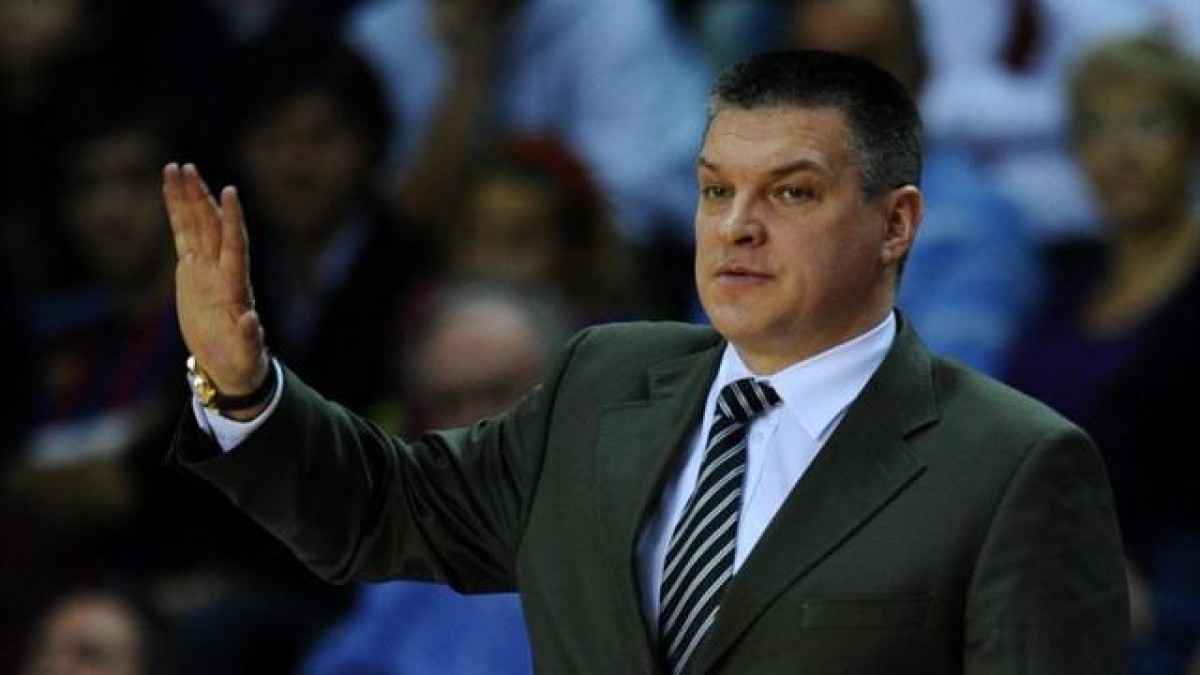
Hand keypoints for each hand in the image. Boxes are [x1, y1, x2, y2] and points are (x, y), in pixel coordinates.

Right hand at [163, 163, 268, 402]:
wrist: (229, 362)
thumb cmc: (241, 360)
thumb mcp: (246, 353)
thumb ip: (248, 337)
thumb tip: (250, 321)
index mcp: (236, 286)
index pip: (235, 245)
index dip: (232, 220)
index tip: (231, 192)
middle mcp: (222, 269)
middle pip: (211, 226)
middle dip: (200, 197)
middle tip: (187, 168)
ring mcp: (207, 267)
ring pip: (196, 224)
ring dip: (187, 196)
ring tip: (176, 167)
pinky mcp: (192, 270)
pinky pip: (183, 235)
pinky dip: (177, 213)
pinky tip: (170, 190)